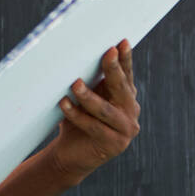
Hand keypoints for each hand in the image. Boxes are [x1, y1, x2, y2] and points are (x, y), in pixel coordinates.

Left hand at [48, 39, 139, 183]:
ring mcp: (125, 130)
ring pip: (106, 110)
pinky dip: (77, 115)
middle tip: (107, 53)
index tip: (121, 42)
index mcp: (125, 97)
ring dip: (89, 96)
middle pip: (121, 88)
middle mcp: (130, 112)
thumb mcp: (85, 97)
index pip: (126, 75)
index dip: (125, 59)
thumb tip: (76, 53)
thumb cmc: (76, 119)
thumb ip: (89, 80)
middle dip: (113, 69)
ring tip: (75, 84)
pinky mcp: (114, 145)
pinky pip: (94, 127)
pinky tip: (64, 104)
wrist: (70, 153)